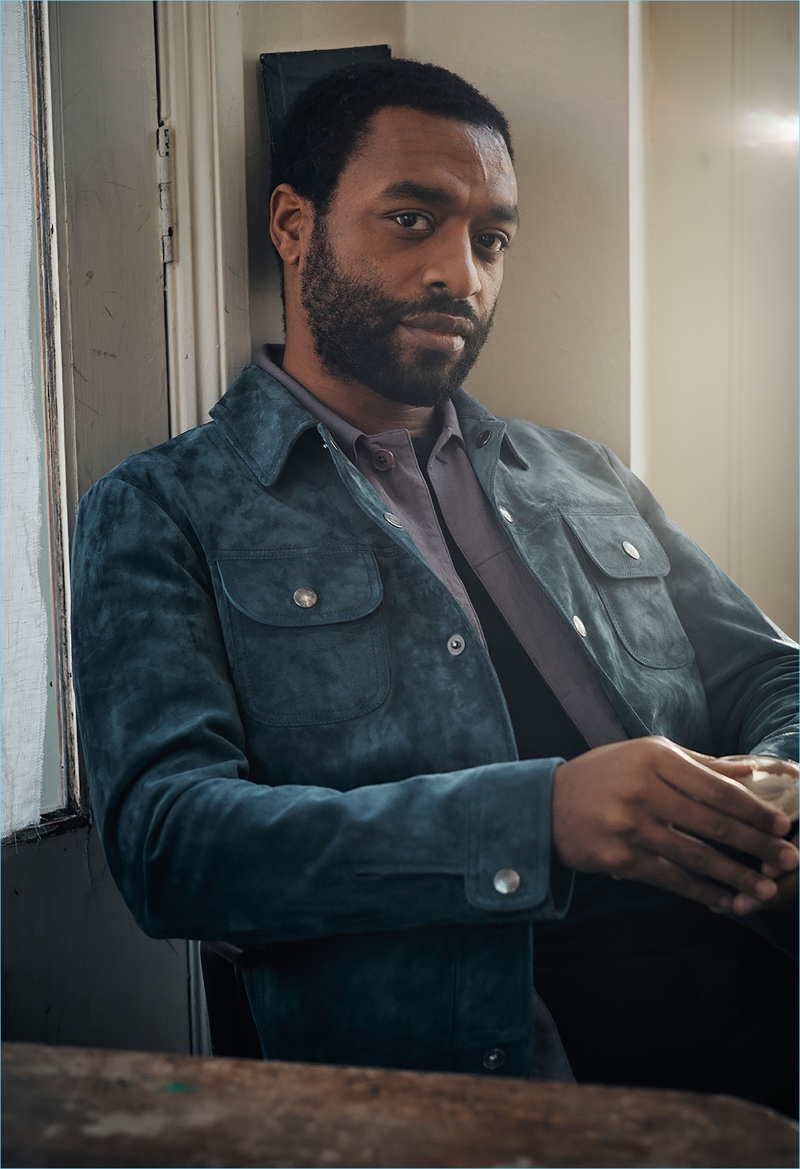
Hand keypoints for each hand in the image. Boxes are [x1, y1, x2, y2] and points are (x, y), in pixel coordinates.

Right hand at [551, 737, 798, 913]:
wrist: (546, 806)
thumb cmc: (604, 776)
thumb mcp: (645, 756)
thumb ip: (698, 765)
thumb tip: (750, 774)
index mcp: (654, 758)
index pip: (716, 788)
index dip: (752, 810)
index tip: (780, 826)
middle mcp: (643, 790)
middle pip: (712, 823)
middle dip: (755, 845)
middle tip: (789, 860)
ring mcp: (630, 826)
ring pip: (695, 856)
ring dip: (736, 877)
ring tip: (766, 890)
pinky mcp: (620, 858)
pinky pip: (672, 879)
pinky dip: (702, 892)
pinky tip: (725, 901)